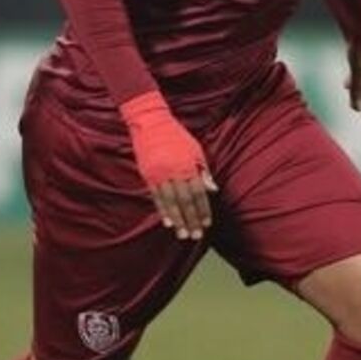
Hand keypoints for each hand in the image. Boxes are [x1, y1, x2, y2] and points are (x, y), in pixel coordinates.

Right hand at [120, 91, 217, 240]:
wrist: (151, 123)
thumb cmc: (176, 136)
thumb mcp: (195, 150)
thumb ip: (203, 171)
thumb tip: (213, 190)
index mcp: (188, 166)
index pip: (198, 193)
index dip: (203, 210)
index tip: (207, 224)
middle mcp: (174, 172)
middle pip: (185, 201)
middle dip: (191, 220)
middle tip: (195, 236)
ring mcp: (159, 174)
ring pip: (170, 202)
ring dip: (177, 220)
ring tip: (182, 234)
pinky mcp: (148, 174)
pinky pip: (156, 197)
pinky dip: (162, 210)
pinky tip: (167, 222)